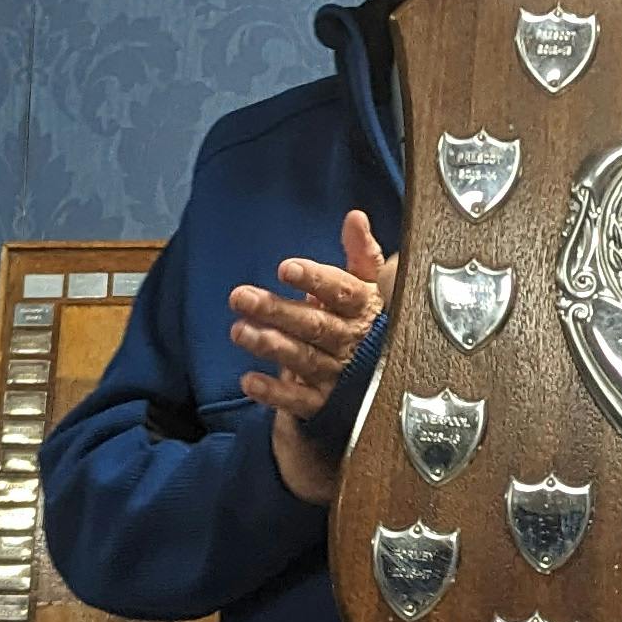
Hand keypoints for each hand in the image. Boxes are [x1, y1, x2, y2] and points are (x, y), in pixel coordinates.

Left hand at [234, 209, 386, 504]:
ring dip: (270, 346)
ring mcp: (340, 374)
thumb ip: (360, 253)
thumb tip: (355, 217)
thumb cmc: (365, 319)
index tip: (286, 268)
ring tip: (239, 331)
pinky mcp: (326, 404)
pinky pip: (300, 400)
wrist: (382, 377)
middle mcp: (352, 341)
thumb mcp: (368, 284)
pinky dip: (275, 394)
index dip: (315, 280)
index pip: (341, 291)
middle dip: (277, 310)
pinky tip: (249, 382)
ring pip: (304, 359)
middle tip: (239, 297)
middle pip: (314, 324)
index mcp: (364, 308)